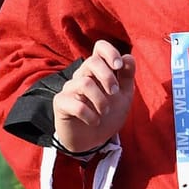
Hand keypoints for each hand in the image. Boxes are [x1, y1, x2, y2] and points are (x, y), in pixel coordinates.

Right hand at [53, 40, 134, 154]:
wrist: (93, 141)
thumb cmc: (107, 115)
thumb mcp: (123, 96)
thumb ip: (127, 77)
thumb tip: (128, 57)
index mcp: (98, 70)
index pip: (99, 47)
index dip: (110, 51)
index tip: (119, 66)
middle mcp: (82, 75)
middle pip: (91, 62)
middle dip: (108, 77)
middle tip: (115, 93)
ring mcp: (69, 88)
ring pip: (85, 83)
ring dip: (101, 100)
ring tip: (105, 112)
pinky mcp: (61, 103)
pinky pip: (76, 105)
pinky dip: (90, 115)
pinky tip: (94, 122)